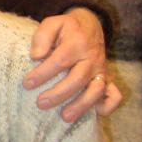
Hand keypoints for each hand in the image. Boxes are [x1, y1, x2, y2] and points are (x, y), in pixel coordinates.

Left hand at [24, 8, 121, 122]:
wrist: (90, 26)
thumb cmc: (66, 29)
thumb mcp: (53, 24)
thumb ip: (42, 36)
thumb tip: (36, 56)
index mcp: (77, 42)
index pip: (60, 60)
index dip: (43, 73)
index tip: (27, 83)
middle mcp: (91, 58)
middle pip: (77, 79)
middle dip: (58, 94)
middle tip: (40, 103)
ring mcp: (100, 71)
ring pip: (96, 90)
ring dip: (81, 105)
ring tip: (65, 117)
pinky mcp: (106, 80)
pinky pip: (114, 95)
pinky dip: (109, 106)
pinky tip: (97, 113)